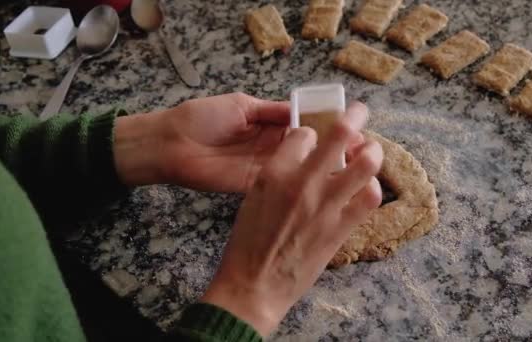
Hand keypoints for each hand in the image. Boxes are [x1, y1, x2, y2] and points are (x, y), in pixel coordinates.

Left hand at [113, 92, 364, 191]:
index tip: (352, 127)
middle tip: (360, 149)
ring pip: (300, 167)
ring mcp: (266, 167)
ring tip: (351, 166)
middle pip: (308, 148)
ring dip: (323, 167)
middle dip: (332, 148)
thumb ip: (271, 111)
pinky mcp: (256, 184)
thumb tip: (303, 111)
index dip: (327, 127)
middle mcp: (271, 146)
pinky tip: (326, 182)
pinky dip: (303, 182)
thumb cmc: (202, 117)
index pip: (305, 126)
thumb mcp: (241, 106)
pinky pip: (283, 182)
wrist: (171, 144)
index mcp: (269, 124)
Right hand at [200, 104, 383, 335]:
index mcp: (274, 173)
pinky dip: (372, 188)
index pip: (303, 133)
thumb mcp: (253, 197)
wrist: (253, 285)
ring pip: (365, 164)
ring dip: (372, 151)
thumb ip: (277, 173)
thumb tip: (299, 156)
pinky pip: (369, 199)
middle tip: (359, 111)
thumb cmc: (247, 243)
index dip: (311, 131)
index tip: (315, 136)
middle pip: (340, 135)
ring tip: (371, 150)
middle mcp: (303, 183)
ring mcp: (326, 206)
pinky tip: (366, 188)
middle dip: (354, 116)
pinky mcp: (341, 229)